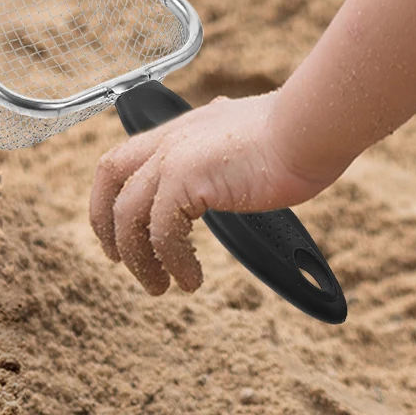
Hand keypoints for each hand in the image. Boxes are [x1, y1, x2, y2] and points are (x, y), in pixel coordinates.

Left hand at [89, 93, 334, 297]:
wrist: (309, 130)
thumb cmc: (297, 137)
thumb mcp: (249, 140)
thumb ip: (230, 151)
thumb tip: (236, 165)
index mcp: (184, 129)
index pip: (126, 157)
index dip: (113, 195)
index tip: (121, 230)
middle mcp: (171, 138)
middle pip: (109, 176)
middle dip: (106, 223)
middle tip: (120, 261)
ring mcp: (173, 156)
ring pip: (128, 214)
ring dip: (138, 257)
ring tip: (160, 285)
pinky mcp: (184, 178)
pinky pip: (162, 233)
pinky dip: (173, 261)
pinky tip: (191, 277)